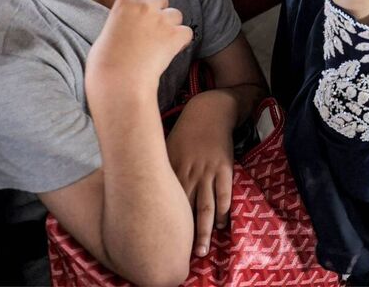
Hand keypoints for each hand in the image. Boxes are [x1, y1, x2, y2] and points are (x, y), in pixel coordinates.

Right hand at [86, 0, 191, 96]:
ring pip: (176, 14)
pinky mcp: (174, 35)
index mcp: (123, 5)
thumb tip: (124, 29)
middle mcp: (144, 7)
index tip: (138, 17)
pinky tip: (173, 50)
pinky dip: (182, 41)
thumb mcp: (104, 35)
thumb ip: (118, 24)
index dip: (139, 4)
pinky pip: (187, 32)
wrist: (118, 81)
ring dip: (172, 25)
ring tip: (162, 43)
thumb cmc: (104, 65)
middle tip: (154, 29)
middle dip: (159, 10)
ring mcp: (161, 20)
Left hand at [166, 91, 239, 256]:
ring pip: (206, 206)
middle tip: (186, 257)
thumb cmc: (185, 132)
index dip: (167, 225)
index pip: (169, 204)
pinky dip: (224, 210)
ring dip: (205, 230)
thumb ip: (160, 169)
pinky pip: (224, 193)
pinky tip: (222, 223)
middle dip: (187, 235)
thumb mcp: (168, 149)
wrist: (209, 111)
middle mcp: (189, 174)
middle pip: (187, 211)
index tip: (165, 244)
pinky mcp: (224, 167)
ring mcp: (207, 172)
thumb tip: (144, 186)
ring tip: (203, 249)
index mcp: (173, 171)